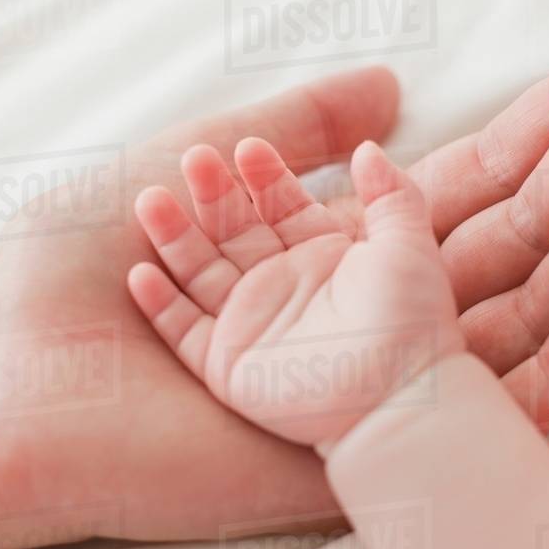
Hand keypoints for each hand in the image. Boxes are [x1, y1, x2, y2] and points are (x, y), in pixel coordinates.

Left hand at [0, 23, 548, 540]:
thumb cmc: (81, 261)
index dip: (543, 119)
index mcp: (339, 250)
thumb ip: (294, 128)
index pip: (472, 180)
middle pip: (511, 233)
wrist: (11, 374)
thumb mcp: (198, 163)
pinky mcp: (371, 452)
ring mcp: (378, 385)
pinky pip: (496, 417)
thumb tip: (392, 88)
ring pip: (524, 315)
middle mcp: (370, 314)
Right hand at [127, 139, 464, 446]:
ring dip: (175, 238)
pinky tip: (138, 276)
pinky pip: (185, 333)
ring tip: (150, 201)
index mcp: (322, 256)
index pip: (282, 205)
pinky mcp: (229, 367)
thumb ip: (391, 194)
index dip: (265, 176)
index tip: (247, 147)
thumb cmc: (409, 325)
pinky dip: (162, 307)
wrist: (395, 402)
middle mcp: (282, 286)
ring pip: (202, 272)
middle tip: (194, 159)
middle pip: (235, 231)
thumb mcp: (409, 246)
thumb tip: (369, 147)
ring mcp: (253, 325)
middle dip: (214, 196)